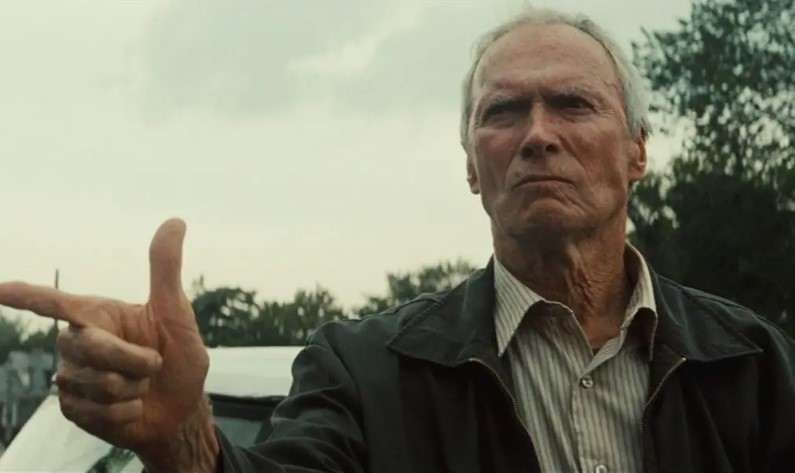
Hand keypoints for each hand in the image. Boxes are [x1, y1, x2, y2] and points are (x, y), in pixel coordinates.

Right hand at [0, 219, 214, 465]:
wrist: (181, 409)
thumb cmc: (179, 357)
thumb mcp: (177, 313)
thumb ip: (166, 270)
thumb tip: (175, 221)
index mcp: (96, 315)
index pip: (54, 303)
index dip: (25, 296)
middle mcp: (76, 343)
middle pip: (90, 347)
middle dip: (134, 359)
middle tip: (155, 364)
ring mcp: (71, 377)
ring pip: (97, 382)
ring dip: (133, 388)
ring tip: (141, 386)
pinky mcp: (73, 409)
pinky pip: (97, 410)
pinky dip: (127, 411)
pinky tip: (132, 408)